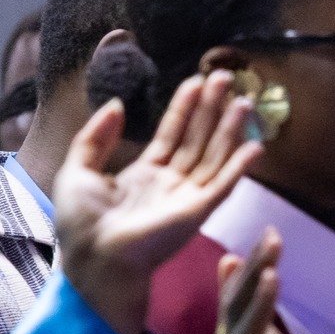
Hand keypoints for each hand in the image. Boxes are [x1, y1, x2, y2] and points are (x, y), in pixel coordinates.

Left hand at [56, 70, 263, 333]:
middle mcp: (172, 182)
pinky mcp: (199, 210)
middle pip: (198, 139)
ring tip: (243, 100)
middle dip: (212, 108)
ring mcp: (188, 196)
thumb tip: (117, 104)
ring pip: (214, 155)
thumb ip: (96, 137)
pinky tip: (256, 146)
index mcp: (145, 174)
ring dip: (230, 129)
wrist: (94, 256)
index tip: (197, 81)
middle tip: (225, 77)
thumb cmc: (83, 221)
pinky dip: (240, 166)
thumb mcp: (79, 169)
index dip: (185, 107)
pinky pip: (224, 184)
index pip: (171, 134)